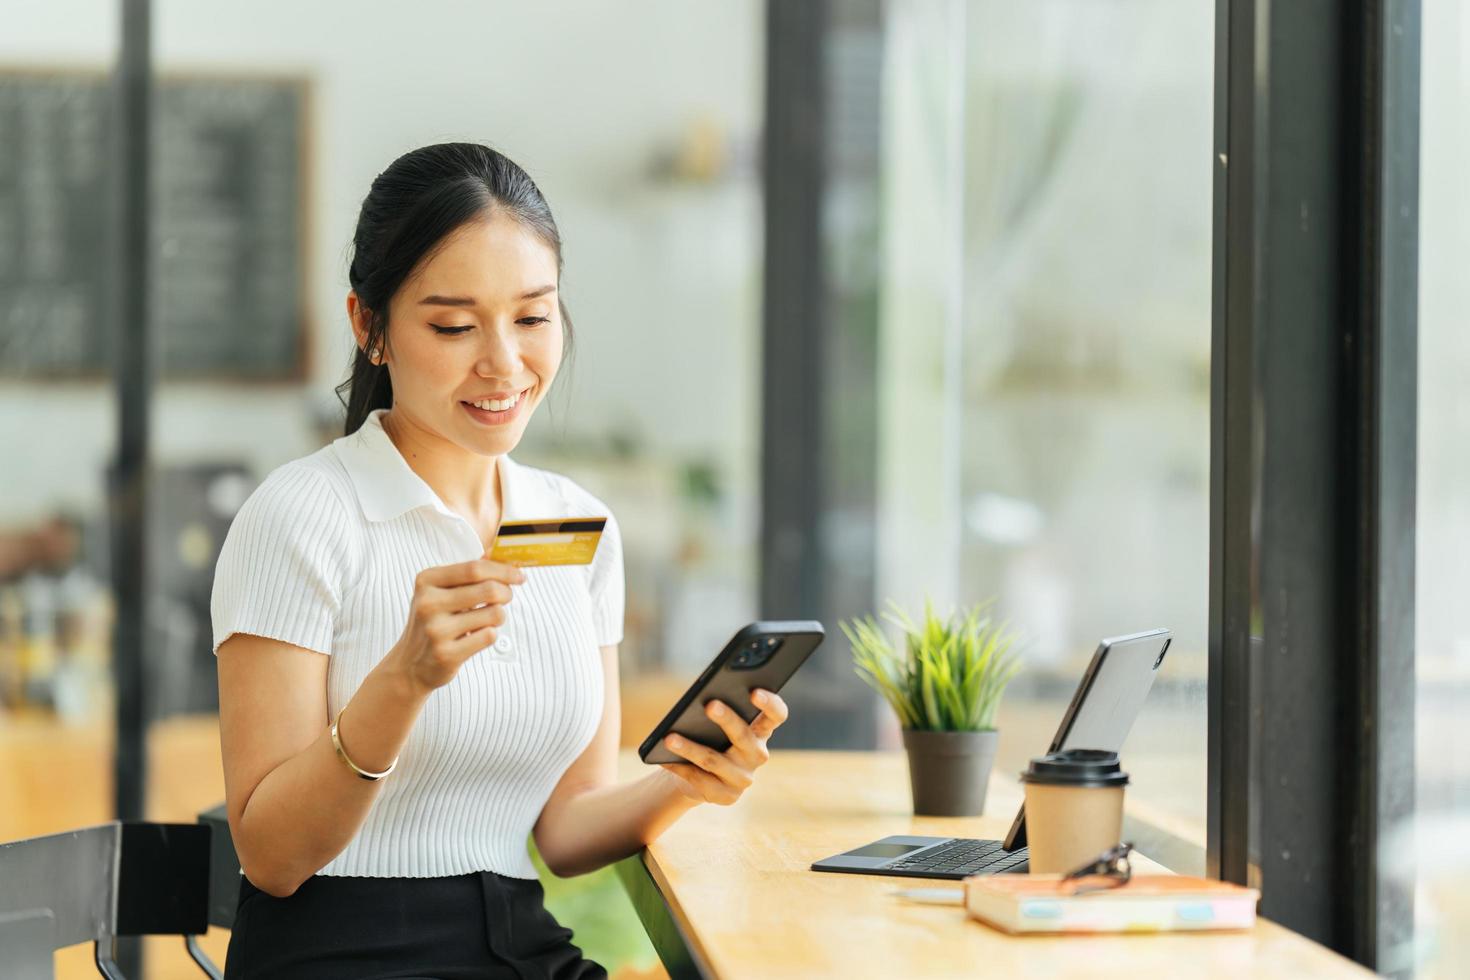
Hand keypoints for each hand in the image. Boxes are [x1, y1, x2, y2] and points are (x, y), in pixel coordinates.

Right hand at [386, 557, 524, 695]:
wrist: (410, 664)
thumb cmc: (432, 622)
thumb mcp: (440, 592)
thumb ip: (467, 574)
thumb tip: (498, 553)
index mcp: (426, 581)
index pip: (475, 568)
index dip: (503, 570)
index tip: (519, 576)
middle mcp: (428, 603)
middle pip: (489, 589)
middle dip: (507, 592)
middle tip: (506, 597)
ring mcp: (436, 630)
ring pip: (494, 613)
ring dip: (499, 616)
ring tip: (487, 620)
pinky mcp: (446, 654)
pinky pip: (489, 636)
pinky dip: (490, 634)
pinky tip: (476, 637)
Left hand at [658, 688, 789, 804]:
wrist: (700, 776)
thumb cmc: (710, 737)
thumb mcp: (718, 723)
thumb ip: (719, 709)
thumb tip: (700, 700)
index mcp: (762, 731)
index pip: (777, 716)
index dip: (770, 704)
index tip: (754, 691)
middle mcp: (758, 755)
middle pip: (745, 736)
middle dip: (727, 720)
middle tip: (710, 705)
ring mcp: (744, 778)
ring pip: (715, 761)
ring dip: (691, 748)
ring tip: (670, 738)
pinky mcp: (727, 796)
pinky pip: (700, 780)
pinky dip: (680, 768)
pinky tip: (664, 759)